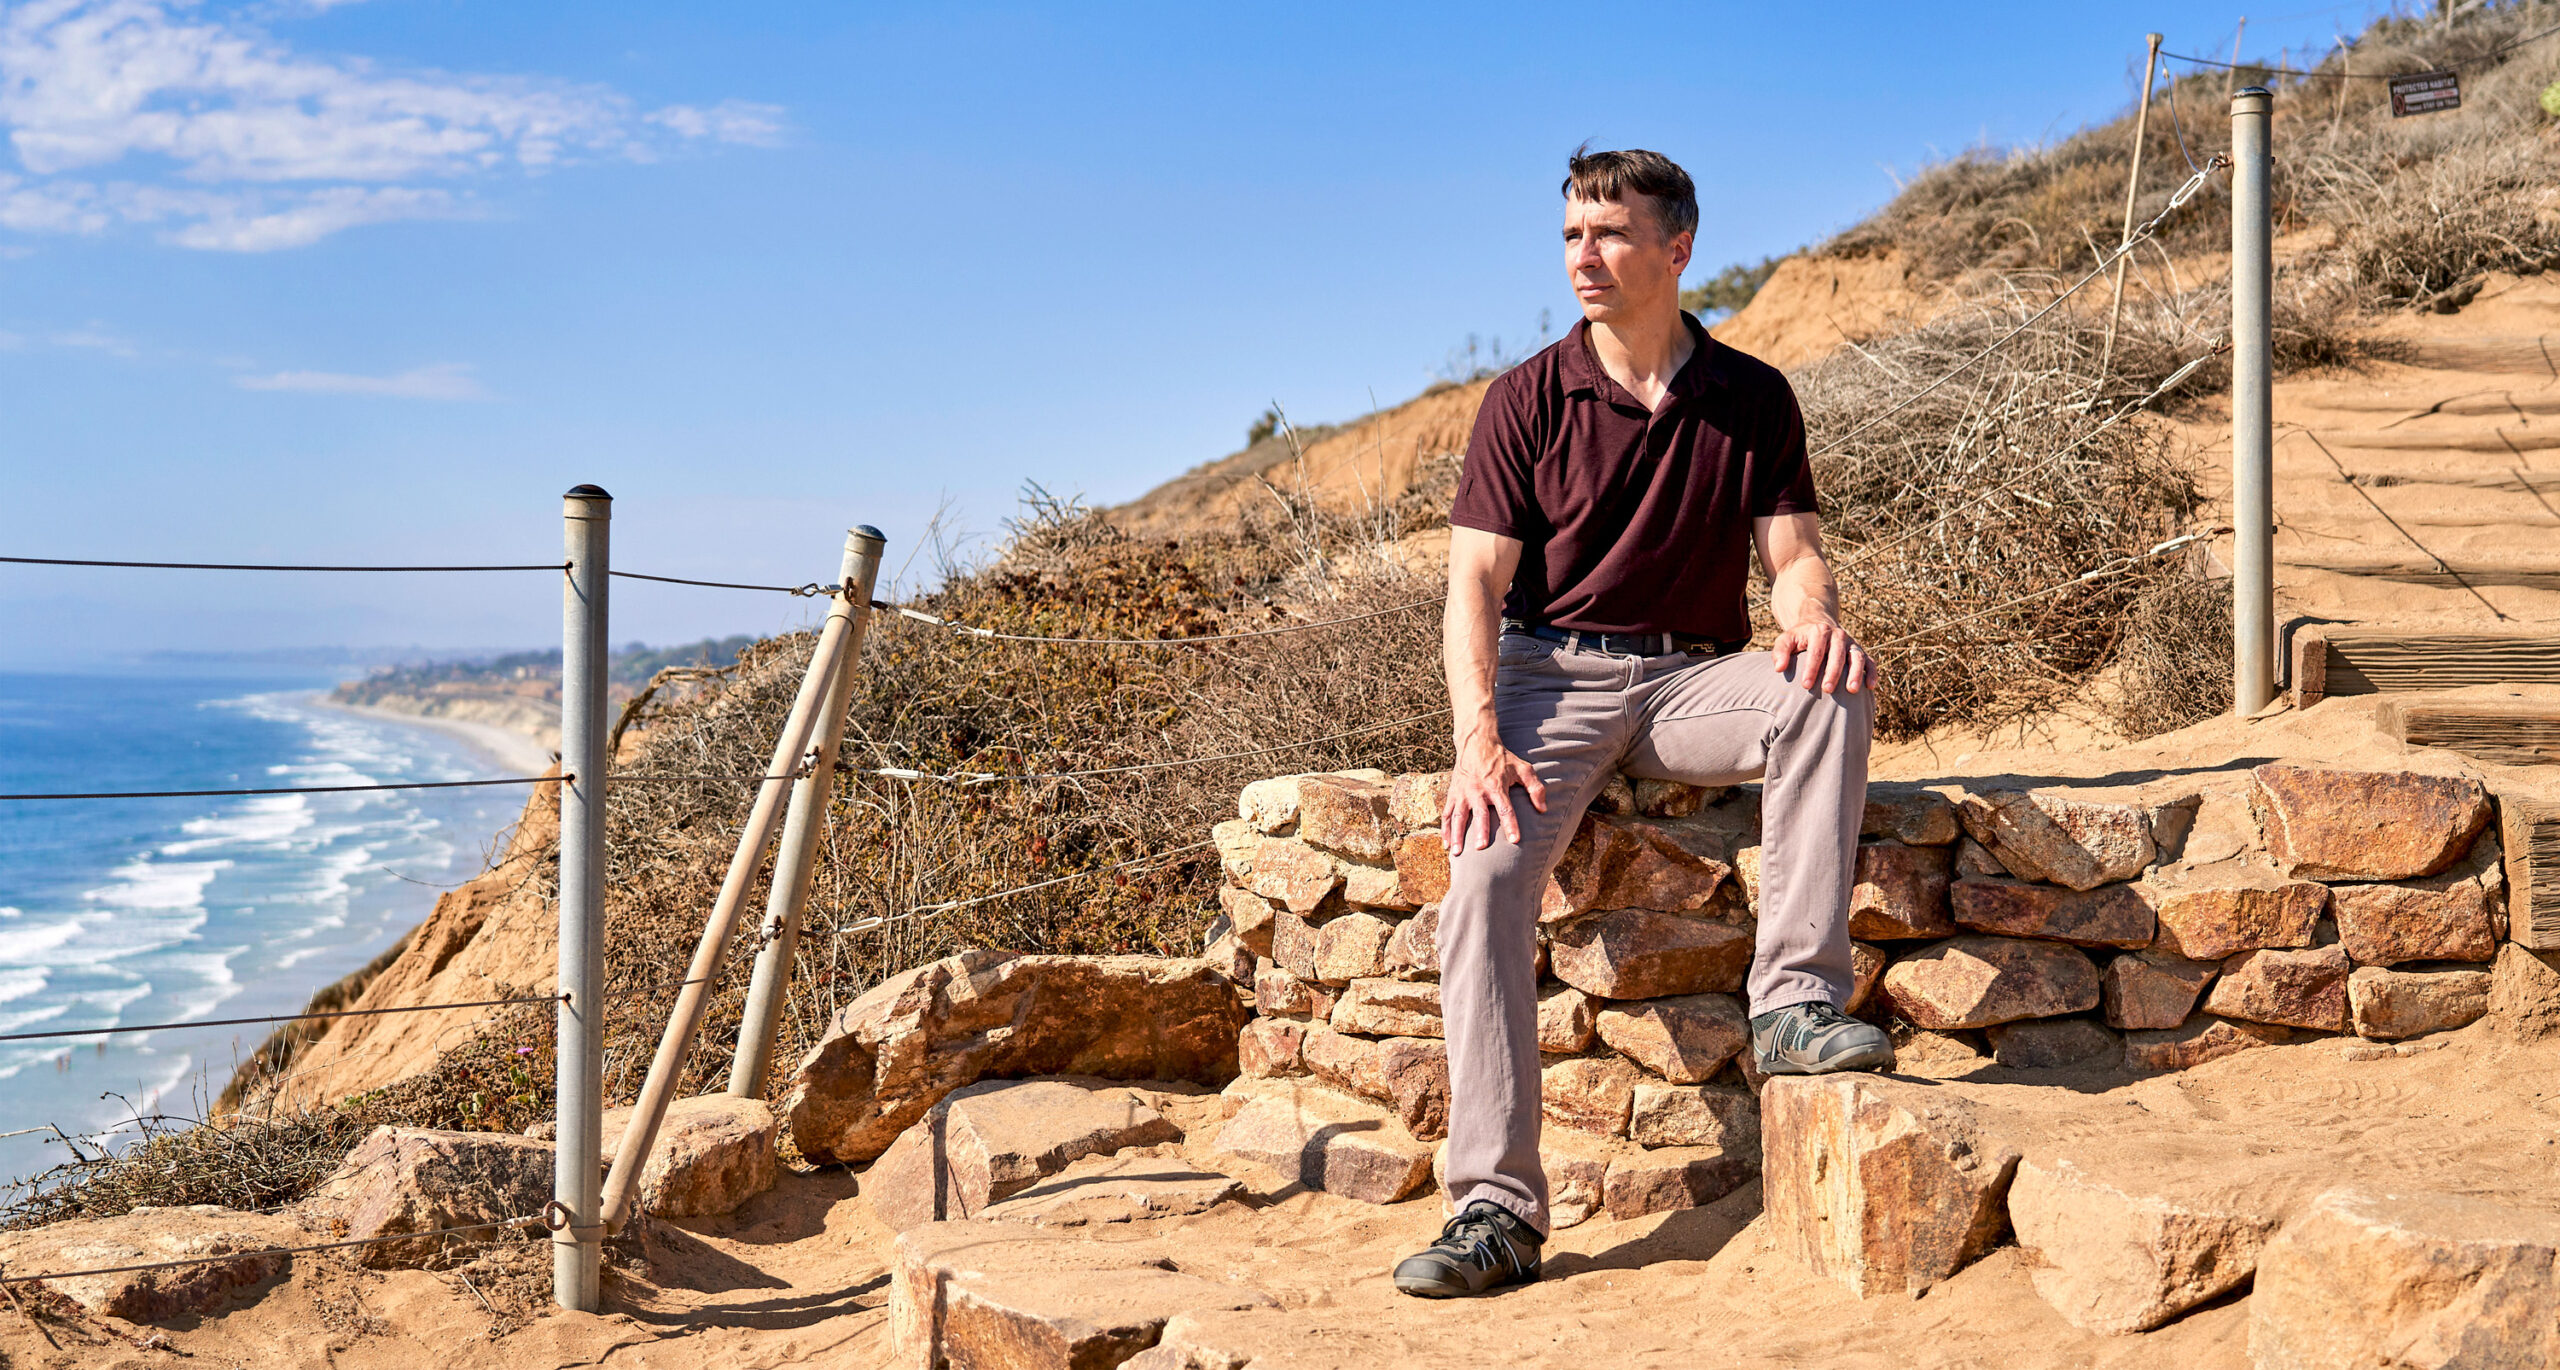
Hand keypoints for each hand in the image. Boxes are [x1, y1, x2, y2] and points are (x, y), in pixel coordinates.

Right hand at [1442, 734, 1546, 851]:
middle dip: (1480, 831)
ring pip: (1458, 816)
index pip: (1505, 808)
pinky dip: (1445, 830)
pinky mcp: (1453, 794)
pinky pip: (1447, 814)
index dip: (1511, 825)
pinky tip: (1447, 845)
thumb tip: (1543, 809)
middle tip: (1481, 848)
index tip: (1514, 840)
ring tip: (1457, 853)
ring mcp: (1463, 793)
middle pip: (1479, 813)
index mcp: (1496, 786)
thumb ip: (1535, 788)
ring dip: (1457, 835)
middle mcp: (1478, 790)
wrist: (1476, 743)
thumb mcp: (1522, 768)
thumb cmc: (1502, 759)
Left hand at [1771, 616, 1878, 694]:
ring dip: (1856, 673)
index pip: (1816, 650)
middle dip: (1833, 672)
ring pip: (1857, 657)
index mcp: (1820, 631)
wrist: (1819, 626)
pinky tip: (1870, 687)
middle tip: (1827, 690)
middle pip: (1838, 654)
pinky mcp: (1860, 651)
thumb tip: (1779, 668)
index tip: (1805, 685)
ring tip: (1852, 690)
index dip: (1812, 667)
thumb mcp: (1786, 640)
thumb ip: (1780, 651)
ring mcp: (1851, 643)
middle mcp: (1838, 635)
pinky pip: (1870, 661)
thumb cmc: (1800, 638)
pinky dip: (1872, 673)